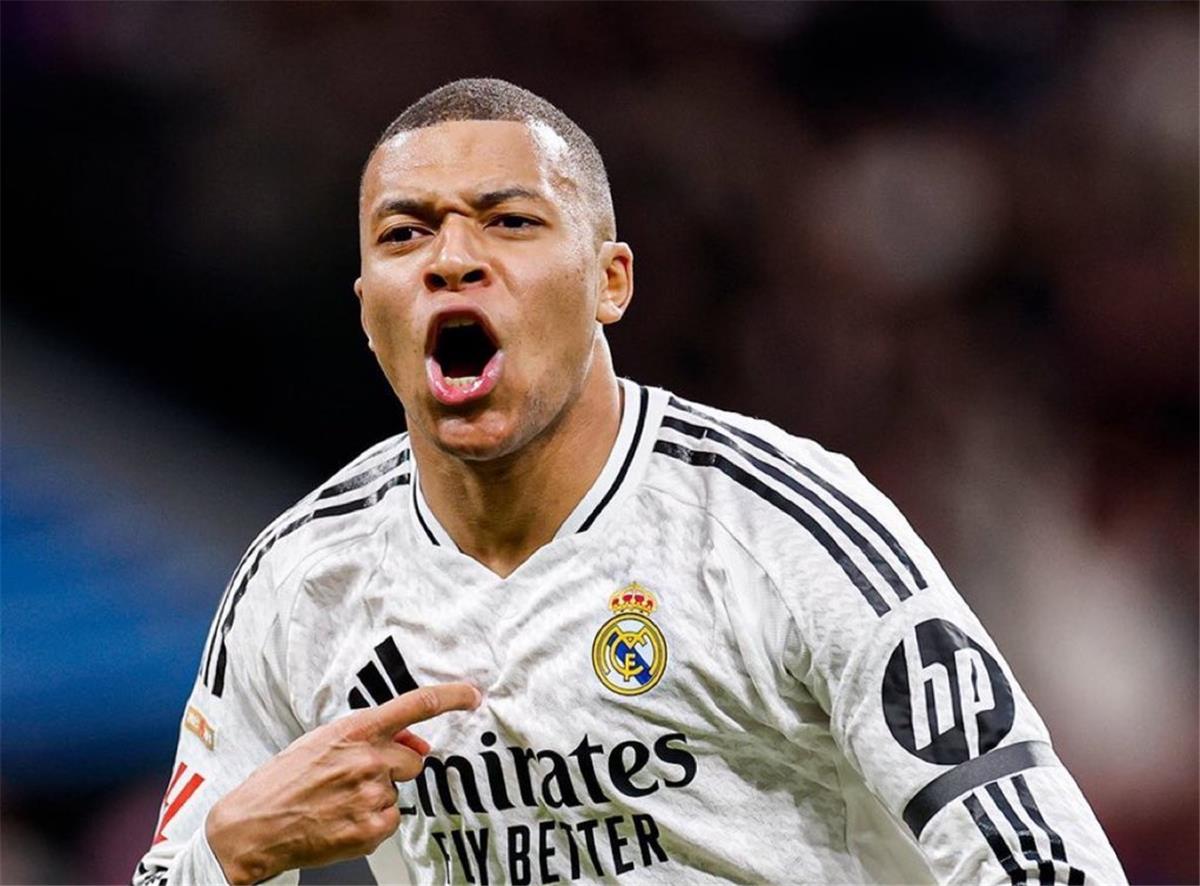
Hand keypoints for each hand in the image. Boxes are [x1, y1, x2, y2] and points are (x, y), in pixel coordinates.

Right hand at [205, 683, 480, 883]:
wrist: (253, 826)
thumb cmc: (284, 781)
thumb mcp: (322, 742)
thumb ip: (371, 737)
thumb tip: (416, 744)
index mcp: (354, 731)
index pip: (414, 705)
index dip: (450, 697)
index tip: (472, 695)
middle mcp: (368, 760)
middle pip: (413, 760)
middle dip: (395, 767)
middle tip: (356, 778)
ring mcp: (370, 795)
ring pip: (398, 792)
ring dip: (378, 796)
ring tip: (339, 801)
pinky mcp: (370, 829)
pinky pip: (391, 820)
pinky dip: (373, 822)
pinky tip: (342, 819)